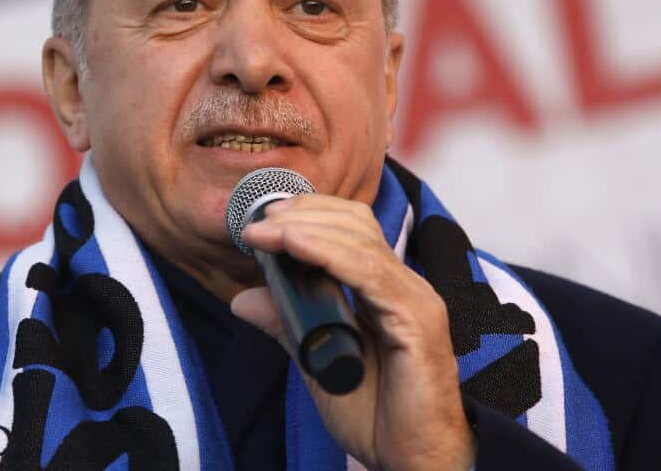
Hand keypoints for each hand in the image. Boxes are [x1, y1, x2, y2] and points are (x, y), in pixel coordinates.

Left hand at [231, 195, 474, 470]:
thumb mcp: (316, 362)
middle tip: (255, 220)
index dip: (307, 214)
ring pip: (359, 242)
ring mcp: (415, 301)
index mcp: (386, 290)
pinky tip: (294, 245)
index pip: (351, 229)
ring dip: (304, 229)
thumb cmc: (377, 418)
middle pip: (355, 224)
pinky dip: (329, 253)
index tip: (261, 218)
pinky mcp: (417, 322)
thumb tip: (243, 299)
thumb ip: (287, 325)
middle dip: (301, 213)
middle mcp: (405, 287)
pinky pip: (369, 275)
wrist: (414, 463)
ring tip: (264, 231)